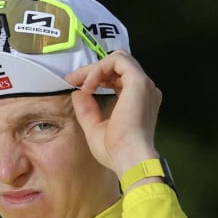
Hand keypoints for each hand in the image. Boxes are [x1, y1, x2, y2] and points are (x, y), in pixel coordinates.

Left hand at [64, 52, 161, 176]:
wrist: (129, 159)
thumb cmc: (116, 151)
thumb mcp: (94, 126)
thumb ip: (87, 108)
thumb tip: (77, 92)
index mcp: (138, 101)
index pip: (119, 77)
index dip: (96, 77)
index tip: (76, 85)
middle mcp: (144, 90)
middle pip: (118, 65)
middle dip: (93, 69)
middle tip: (72, 80)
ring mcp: (144, 85)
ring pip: (118, 59)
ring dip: (95, 68)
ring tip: (80, 82)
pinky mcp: (138, 81)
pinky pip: (117, 61)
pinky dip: (100, 68)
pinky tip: (89, 84)